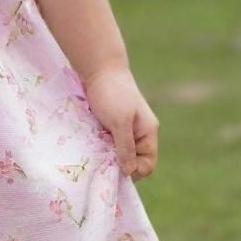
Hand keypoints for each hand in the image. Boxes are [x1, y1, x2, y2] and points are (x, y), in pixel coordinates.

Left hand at [81, 65, 159, 181]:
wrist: (99, 68)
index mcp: (147, 133)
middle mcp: (139, 133)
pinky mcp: (111, 123)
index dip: (133, 171)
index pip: (147, 164)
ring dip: (109, 154)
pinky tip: (93, 144)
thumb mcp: (120, 122)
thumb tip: (128, 172)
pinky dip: (103, 145)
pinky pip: (110, 142)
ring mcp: (125, 128)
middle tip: (103, 162)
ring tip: (97, 153)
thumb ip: (126, 147)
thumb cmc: (112, 93)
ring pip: (119, 151)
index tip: (115, 170)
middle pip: (133, 160)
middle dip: (119, 163)